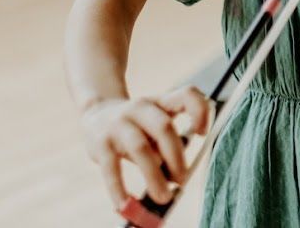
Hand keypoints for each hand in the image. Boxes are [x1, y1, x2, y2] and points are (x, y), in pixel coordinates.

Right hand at [79, 85, 211, 207]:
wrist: (96, 114)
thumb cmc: (137, 125)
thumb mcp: (154, 124)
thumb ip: (167, 144)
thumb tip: (176, 178)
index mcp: (160, 102)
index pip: (186, 95)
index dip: (200, 112)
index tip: (202, 134)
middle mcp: (140, 108)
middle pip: (164, 128)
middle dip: (176, 157)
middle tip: (182, 180)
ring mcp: (118, 124)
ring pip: (140, 148)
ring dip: (154, 176)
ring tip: (164, 197)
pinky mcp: (100, 143)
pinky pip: (111, 168)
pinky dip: (119, 188)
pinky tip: (126, 204)